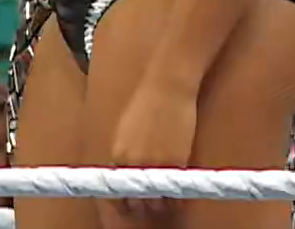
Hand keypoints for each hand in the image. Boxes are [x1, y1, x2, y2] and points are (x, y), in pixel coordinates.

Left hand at [107, 76, 197, 227]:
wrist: (167, 86)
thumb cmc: (148, 103)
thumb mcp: (127, 130)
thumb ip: (126, 152)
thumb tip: (128, 170)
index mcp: (118, 154)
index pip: (116, 191)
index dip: (122, 203)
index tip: (126, 209)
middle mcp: (133, 163)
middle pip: (136, 200)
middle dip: (143, 206)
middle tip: (149, 207)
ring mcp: (154, 164)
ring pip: (156, 200)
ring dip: (160, 204)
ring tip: (164, 204)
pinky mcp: (175, 162)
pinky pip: (174, 192)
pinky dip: (176, 199)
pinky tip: (177, 198)